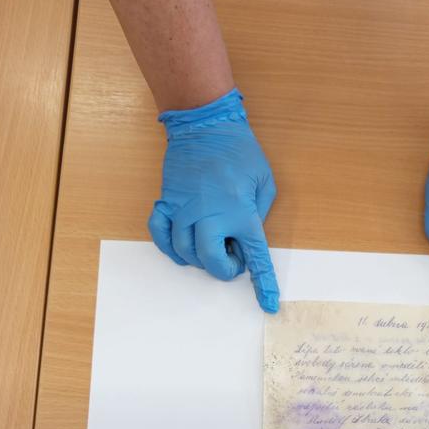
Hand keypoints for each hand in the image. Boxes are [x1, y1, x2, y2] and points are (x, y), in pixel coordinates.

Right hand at [148, 89, 279, 312]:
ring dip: (199, 258)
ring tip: (210, 243)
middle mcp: (210, 214)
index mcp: (240, 212)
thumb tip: (246, 239)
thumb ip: (259, 215)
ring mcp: (184, 208)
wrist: (205, 123)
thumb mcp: (265, 183)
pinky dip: (169, 247)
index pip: (254, 257)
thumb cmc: (240, 151)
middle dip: (223, 268)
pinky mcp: (167, 201)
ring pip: (184, 252)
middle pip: (209, 261)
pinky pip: (159, 234)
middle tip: (231, 257)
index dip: (263, 285)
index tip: (268, 306)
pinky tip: (180, 245)